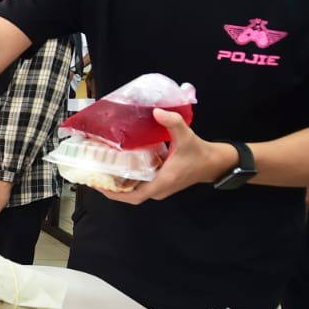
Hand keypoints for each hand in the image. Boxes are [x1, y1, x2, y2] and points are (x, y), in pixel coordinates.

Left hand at [101, 108, 234, 203]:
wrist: (214, 163)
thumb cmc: (199, 153)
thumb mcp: (186, 136)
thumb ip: (173, 123)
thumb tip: (157, 112)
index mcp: (162, 182)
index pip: (133, 197)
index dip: (114, 194)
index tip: (98, 186)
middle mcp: (159, 189)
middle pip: (129, 195)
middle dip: (111, 188)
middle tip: (95, 175)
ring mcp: (159, 188)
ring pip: (133, 191)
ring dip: (118, 184)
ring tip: (101, 171)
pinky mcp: (160, 183)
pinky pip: (140, 186)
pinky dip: (128, 180)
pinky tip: (118, 167)